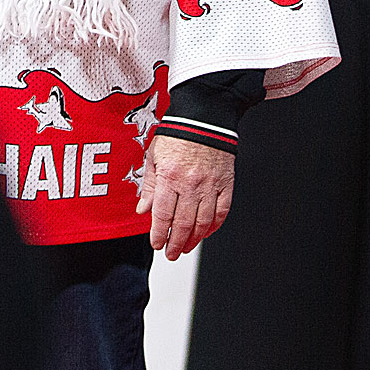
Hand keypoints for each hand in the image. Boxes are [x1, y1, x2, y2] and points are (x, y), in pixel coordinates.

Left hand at [136, 135, 234, 259]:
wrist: (205, 116)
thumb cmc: (177, 132)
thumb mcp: (155, 155)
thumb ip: (150, 185)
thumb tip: (143, 210)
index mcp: (170, 176)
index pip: (163, 215)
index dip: (159, 234)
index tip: (157, 243)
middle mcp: (191, 183)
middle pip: (183, 224)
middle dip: (175, 243)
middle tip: (170, 253)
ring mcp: (211, 185)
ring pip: (203, 222)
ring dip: (193, 240)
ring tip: (185, 247)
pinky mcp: (226, 183)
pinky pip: (221, 211)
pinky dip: (214, 226)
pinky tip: (205, 232)